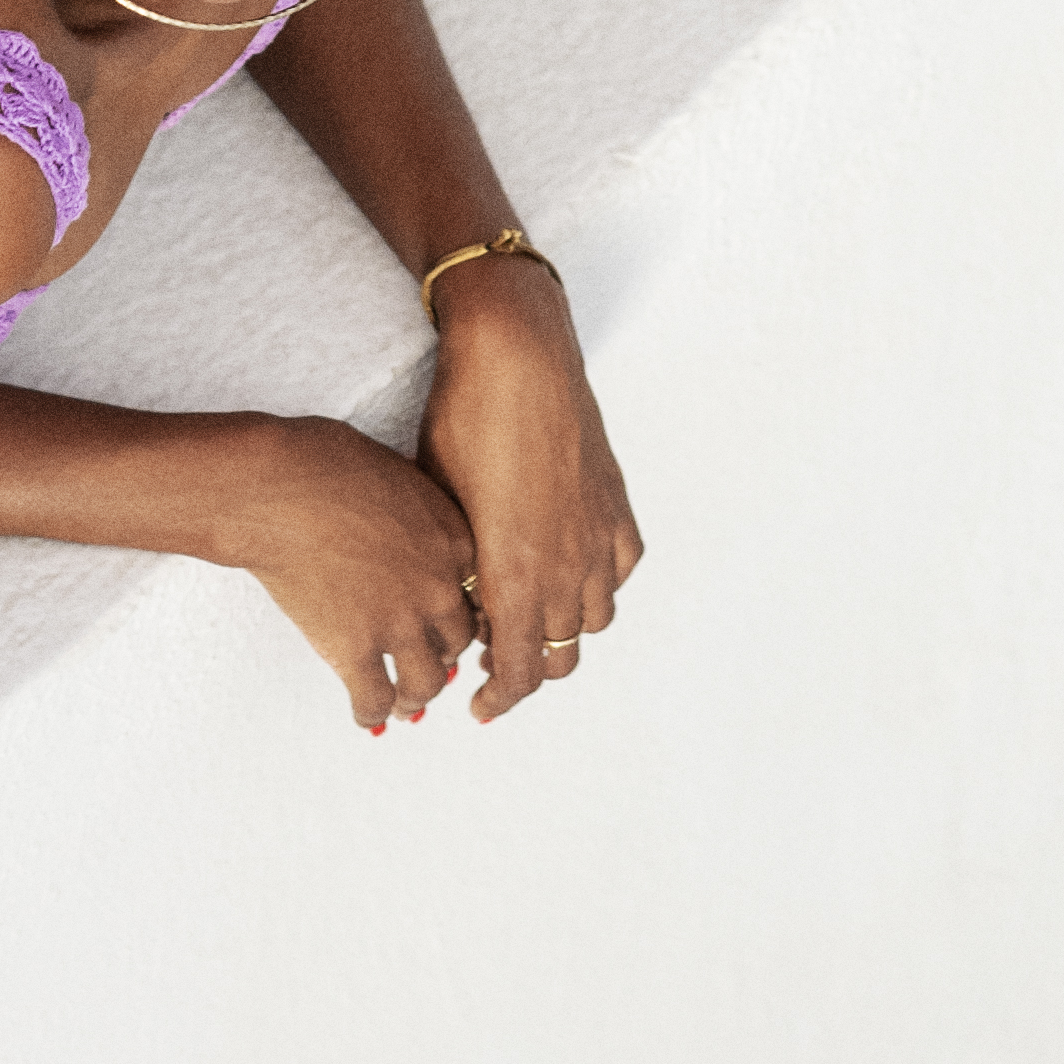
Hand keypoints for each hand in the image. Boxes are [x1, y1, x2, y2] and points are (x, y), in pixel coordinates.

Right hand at [224, 420, 489, 739]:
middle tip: (425, 665)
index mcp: (455, 541)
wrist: (278, 487)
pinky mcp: (354, 650)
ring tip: (404, 704)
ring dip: (416, 697)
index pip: (477, 593)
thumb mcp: (398, 476)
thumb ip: (416, 515)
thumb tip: (403, 530)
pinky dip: (372, 714)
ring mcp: (399, 623)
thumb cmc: (326, 464)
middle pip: (457, 641)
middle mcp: (438, 588)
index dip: (460, 612)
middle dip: (441, 656)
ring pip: (427, 683)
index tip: (447, 623)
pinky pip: (375, 701)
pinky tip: (365, 717)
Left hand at [422, 265, 641, 721]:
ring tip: (531, 619)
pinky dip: (600, 584)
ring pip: (594, 619)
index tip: (478, 707)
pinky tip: (574, 571)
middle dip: (525, 670)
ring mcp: (598, 535)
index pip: (515, 671)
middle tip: (493, 663)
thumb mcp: (442, 508)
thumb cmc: (463, 423)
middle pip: (557, 656)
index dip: (497, 699)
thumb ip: (461, 572)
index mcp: (515, 578)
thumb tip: (464, 607)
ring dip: (563, 632)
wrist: (517, 356)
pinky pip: (621, 568)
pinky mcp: (615, 504)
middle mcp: (567, 567)